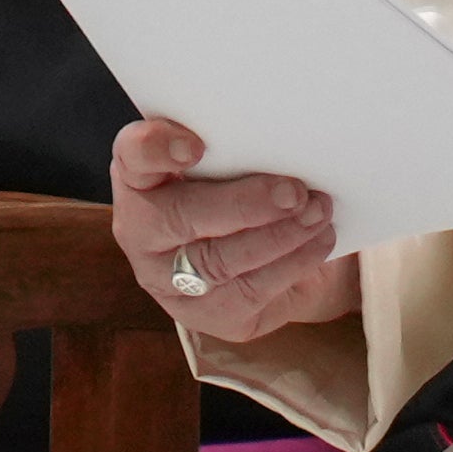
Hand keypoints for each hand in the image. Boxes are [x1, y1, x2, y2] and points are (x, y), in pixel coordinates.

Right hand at [111, 118, 359, 343]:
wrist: (267, 262)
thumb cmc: (243, 192)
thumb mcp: (236, 163)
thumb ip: (242, 149)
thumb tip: (290, 137)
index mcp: (142, 178)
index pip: (133, 156)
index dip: (156, 149)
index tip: (196, 146)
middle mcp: (142, 232)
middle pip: (180, 217)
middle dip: (243, 204)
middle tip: (294, 191)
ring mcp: (167, 280)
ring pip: (220, 261)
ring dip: (280, 234)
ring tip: (318, 211)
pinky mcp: (204, 315)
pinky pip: (250, 290)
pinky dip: (294, 261)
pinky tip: (319, 239)